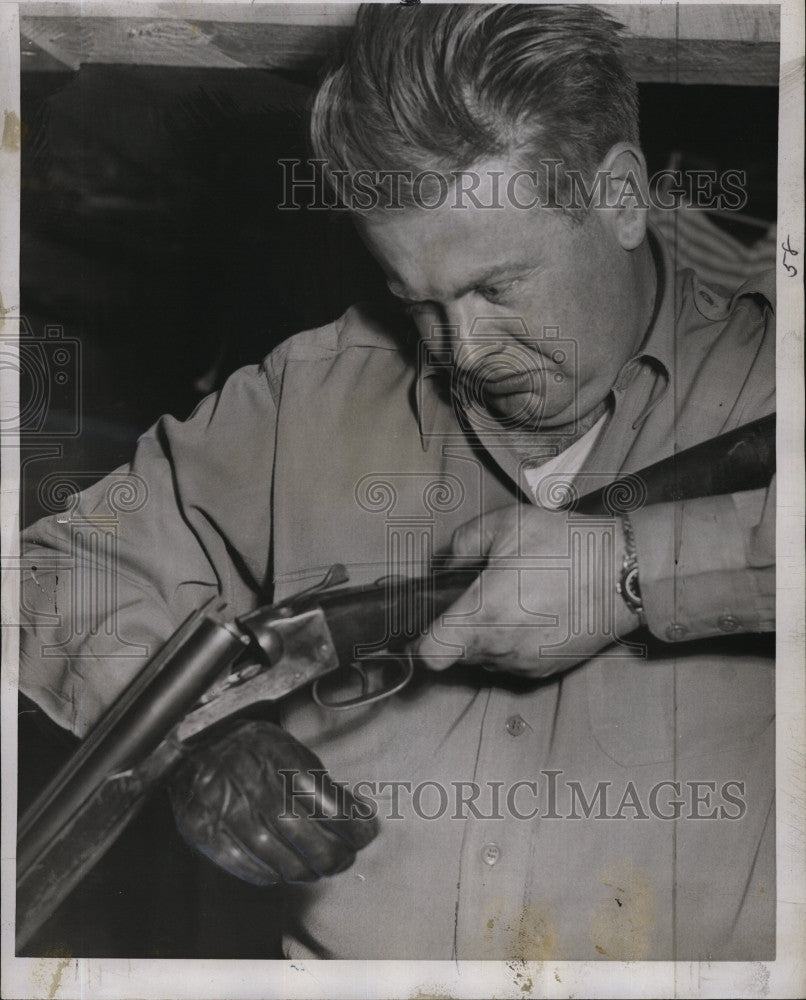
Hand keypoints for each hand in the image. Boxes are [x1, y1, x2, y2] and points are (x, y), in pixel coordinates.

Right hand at [169, 720, 377, 885]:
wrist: (194, 747)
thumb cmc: (250, 749)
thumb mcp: (290, 749)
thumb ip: (318, 781)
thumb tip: (352, 813)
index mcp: (284, 763)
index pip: (334, 809)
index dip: (357, 827)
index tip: (366, 832)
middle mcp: (259, 790)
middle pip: (312, 843)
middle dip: (337, 857)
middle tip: (345, 857)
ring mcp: (231, 815)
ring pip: (283, 862)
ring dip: (308, 871)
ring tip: (317, 868)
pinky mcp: (209, 834)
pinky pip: (249, 868)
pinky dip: (272, 875)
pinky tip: (283, 869)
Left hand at [413, 504, 635, 677]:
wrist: (622, 572)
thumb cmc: (565, 546)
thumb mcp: (507, 524)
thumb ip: (463, 543)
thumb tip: (446, 562)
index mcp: (482, 614)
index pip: (430, 655)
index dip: (422, 641)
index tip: (428, 623)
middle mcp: (500, 647)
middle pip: (457, 655)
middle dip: (459, 631)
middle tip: (480, 598)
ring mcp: (525, 663)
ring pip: (486, 659)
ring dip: (488, 639)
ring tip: (515, 602)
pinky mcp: (548, 670)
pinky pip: (515, 662)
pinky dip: (515, 645)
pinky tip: (534, 615)